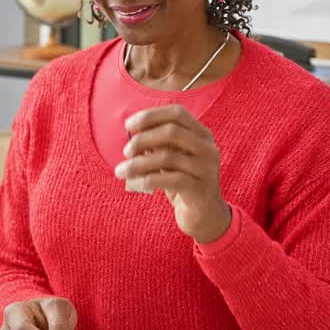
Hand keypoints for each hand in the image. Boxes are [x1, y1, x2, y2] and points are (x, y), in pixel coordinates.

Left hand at [115, 105, 231, 243]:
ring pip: (167, 157)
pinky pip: (169, 179)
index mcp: (202, 135)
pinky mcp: (200, 189)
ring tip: (121, 171)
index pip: (177, 113)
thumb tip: (132, 133)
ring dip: (138, 163)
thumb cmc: (182, 183)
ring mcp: (206, 169)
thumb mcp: (171, 159)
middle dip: (143, 139)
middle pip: (172, 132)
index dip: (151, 115)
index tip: (129, 125)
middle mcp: (208, 148)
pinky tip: (133, 184)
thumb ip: (157, 144)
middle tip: (126, 151)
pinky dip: (146, 180)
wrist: (205, 216)